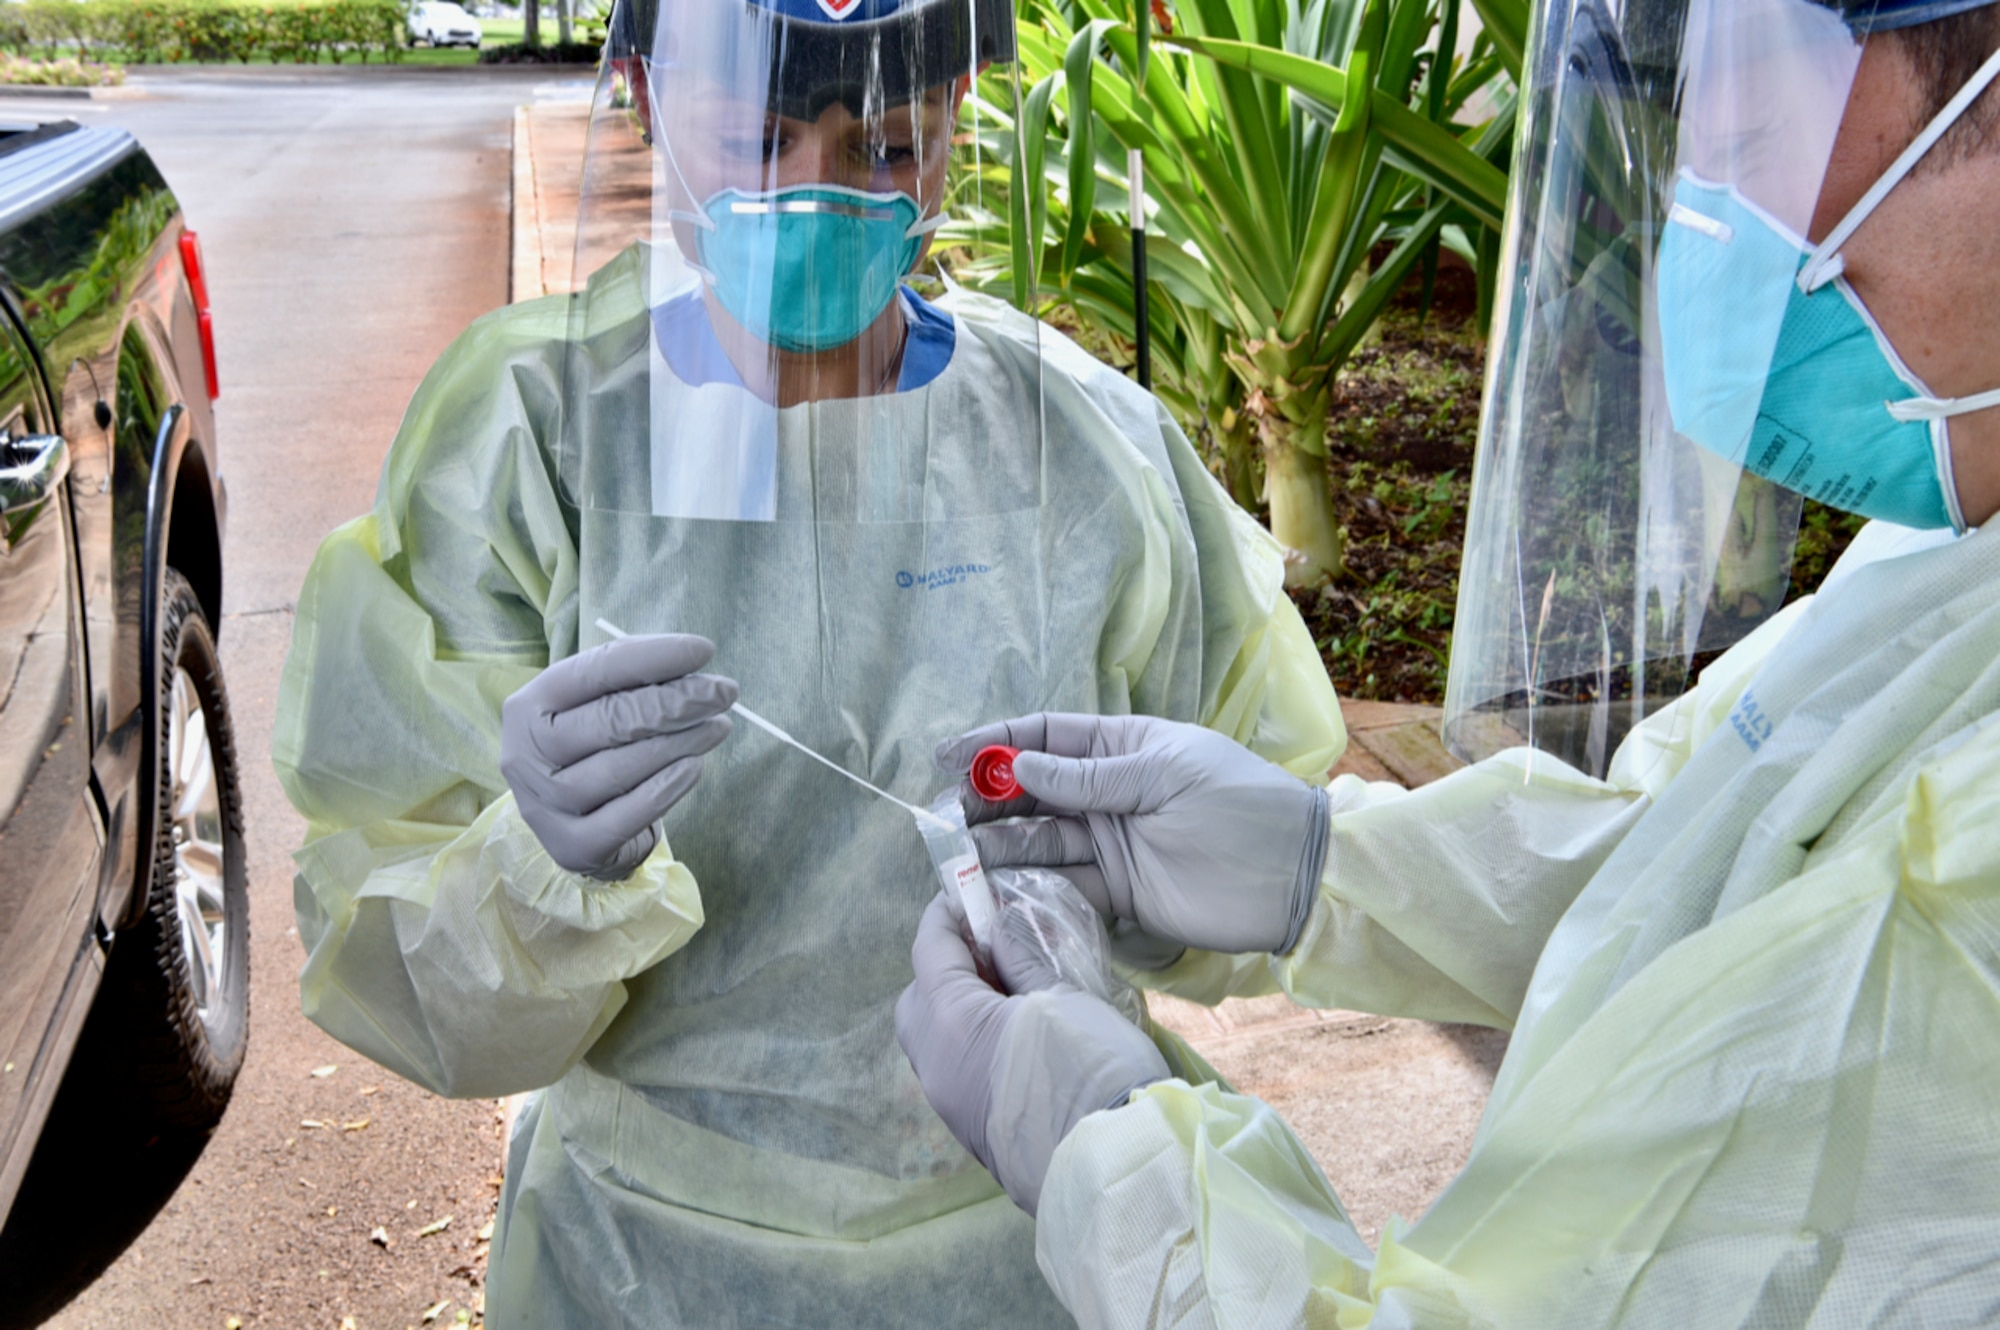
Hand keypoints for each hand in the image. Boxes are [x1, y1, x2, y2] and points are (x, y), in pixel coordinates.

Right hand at [501, 634, 736, 879]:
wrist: (574, 823)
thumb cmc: (592, 748)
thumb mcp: (597, 705)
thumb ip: (632, 681)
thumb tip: (692, 663)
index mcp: (530, 705)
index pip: (595, 671)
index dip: (653, 658)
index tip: (704, 651)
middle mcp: (526, 755)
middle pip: (610, 720)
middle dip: (677, 702)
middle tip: (724, 692)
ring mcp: (545, 805)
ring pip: (620, 768)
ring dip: (680, 743)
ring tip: (717, 727)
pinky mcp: (571, 846)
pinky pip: (626, 815)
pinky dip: (666, 788)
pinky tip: (694, 768)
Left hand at [895, 894, 1166, 1215]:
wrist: (1113, 1165)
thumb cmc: (1091, 1069)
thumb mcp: (1063, 996)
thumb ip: (1023, 956)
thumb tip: (1000, 928)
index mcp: (950, 1021)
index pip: (930, 948)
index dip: (949, 914)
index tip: (973, 892)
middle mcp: (935, 1062)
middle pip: (918, 997)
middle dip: (947, 965)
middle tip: (997, 948)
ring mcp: (949, 1102)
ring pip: (933, 1037)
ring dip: (960, 1006)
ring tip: (1014, 991)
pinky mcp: (970, 1128)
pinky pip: (954, 1068)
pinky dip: (972, 1040)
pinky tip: (1017, 1033)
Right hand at [937, 713, 1329, 954]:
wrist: (1296, 877)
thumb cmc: (1239, 806)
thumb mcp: (1164, 776)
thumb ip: (1090, 776)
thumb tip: (1018, 762)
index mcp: (1124, 747)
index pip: (1045, 738)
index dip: (995, 744)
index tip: (949, 757)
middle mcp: (1110, 793)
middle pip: (1031, 791)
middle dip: (985, 799)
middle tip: (943, 815)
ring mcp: (1111, 843)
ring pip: (1038, 839)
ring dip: (996, 844)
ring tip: (956, 853)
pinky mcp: (1118, 892)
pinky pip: (1061, 884)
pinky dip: (1027, 885)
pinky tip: (994, 886)